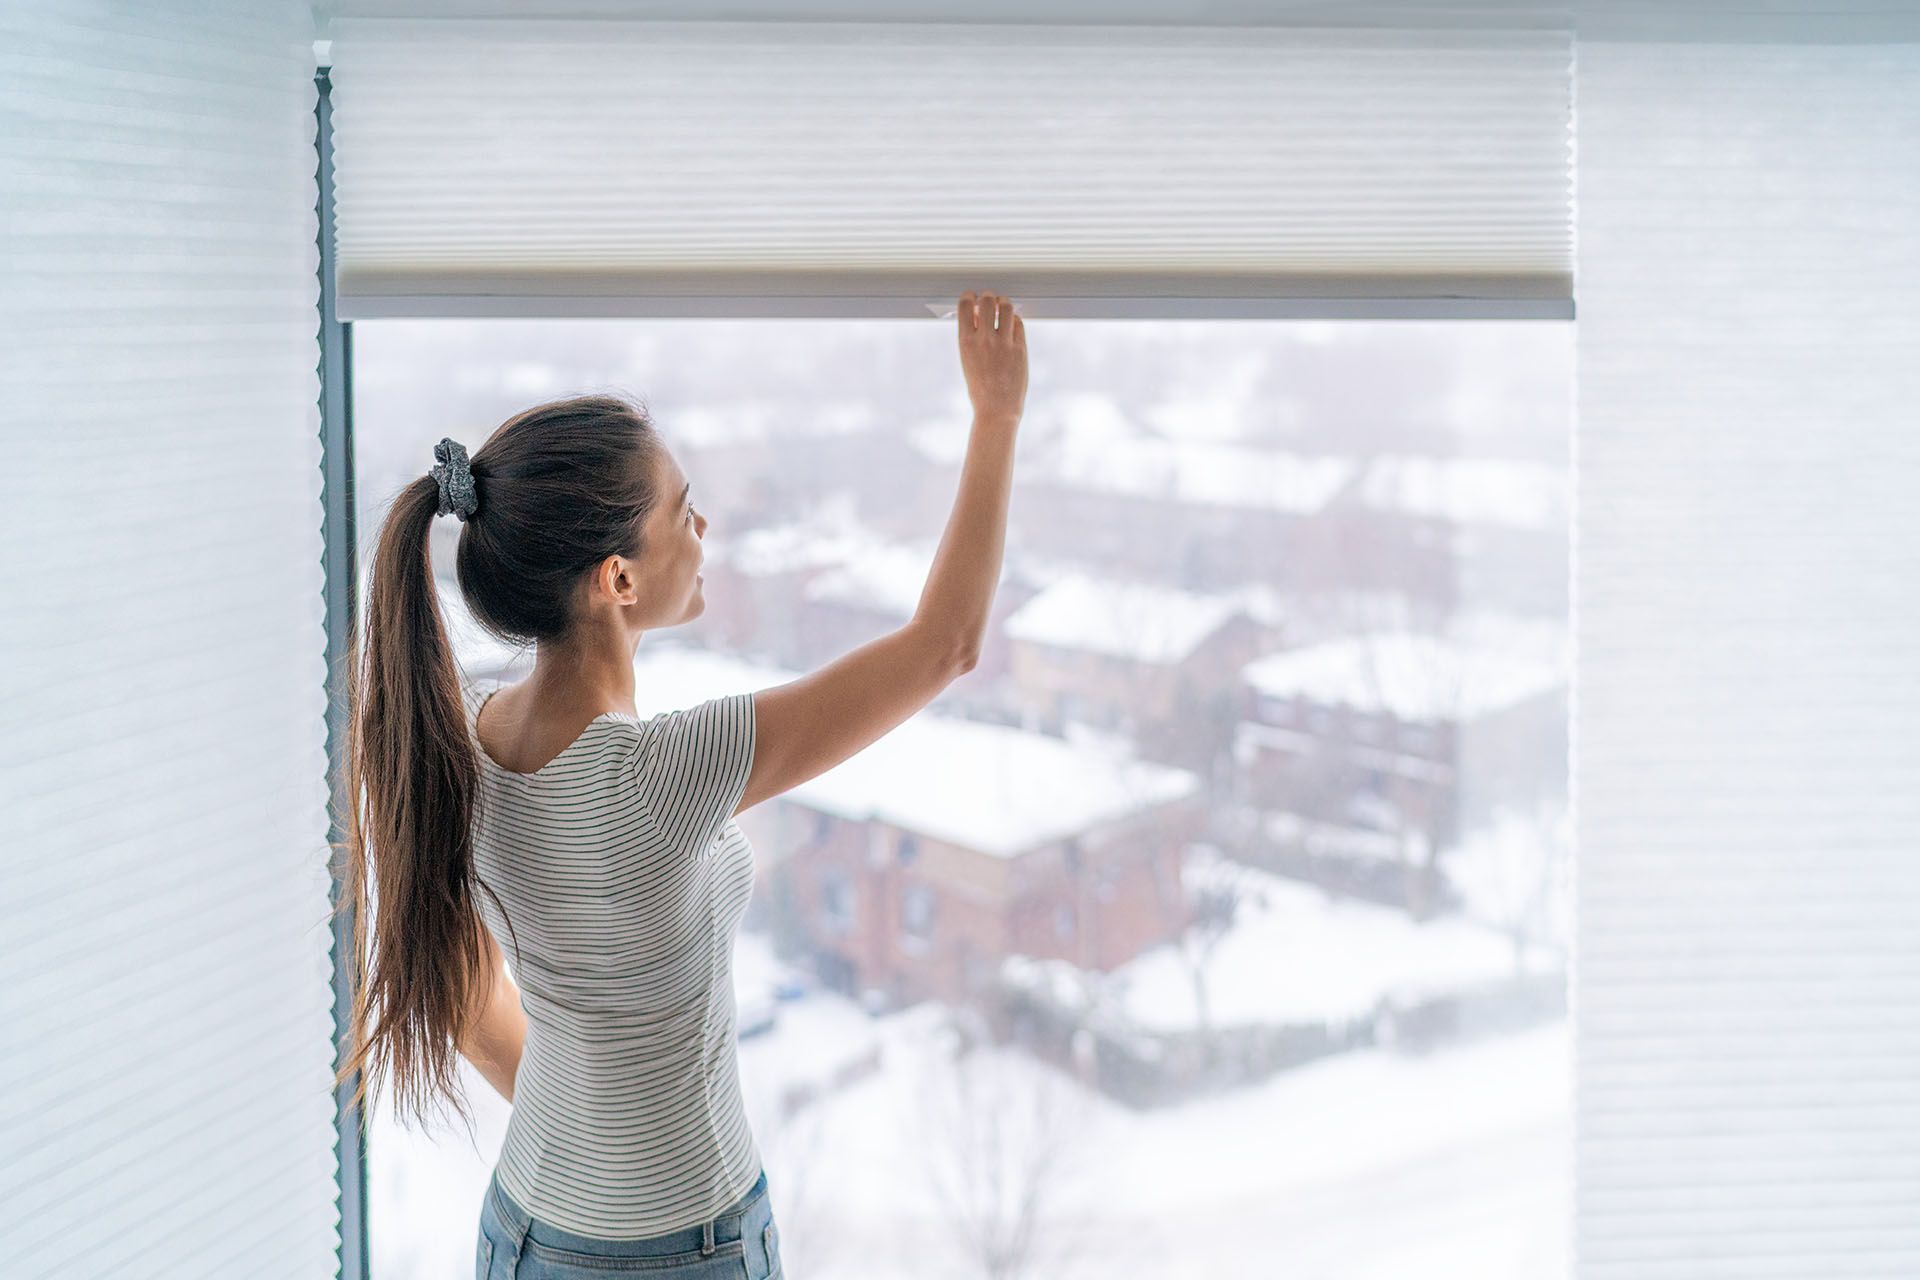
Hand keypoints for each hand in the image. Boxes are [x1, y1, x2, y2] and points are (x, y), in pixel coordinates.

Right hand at [956, 290, 1026, 425]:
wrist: (996, 410)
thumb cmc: (980, 387)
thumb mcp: (967, 359)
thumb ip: (972, 335)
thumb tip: (977, 313)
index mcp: (965, 342)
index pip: (966, 304)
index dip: (970, 296)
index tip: (972, 298)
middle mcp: (984, 340)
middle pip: (987, 300)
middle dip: (988, 297)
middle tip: (989, 302)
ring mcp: (1004, 344)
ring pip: (1006, 307)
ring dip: (1003, 303)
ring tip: (1002, 309)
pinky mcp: (1020, 349)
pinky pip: (1018, 323)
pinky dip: (1014, 319)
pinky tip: (1011, 325)